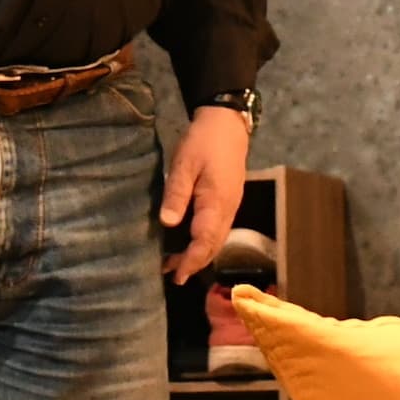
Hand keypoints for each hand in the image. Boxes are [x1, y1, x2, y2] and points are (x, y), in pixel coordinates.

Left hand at [159, 104, 251, 285]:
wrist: (227, 123)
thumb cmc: (203, 142)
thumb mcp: (184, 164)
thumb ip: (177, 194)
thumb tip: (167, 223)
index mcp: (216, 203)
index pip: (204, 241)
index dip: (191, 261)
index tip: (177, 276)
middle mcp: (228, 210)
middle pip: (213, 246)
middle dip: (195, 263)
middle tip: (173, 276)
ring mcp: (232, 206)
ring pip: (218, 239)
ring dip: (200, 254)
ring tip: (177, 264)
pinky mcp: (230, 200)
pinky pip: (219, 230)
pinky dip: (205, 242)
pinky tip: (191, 241)